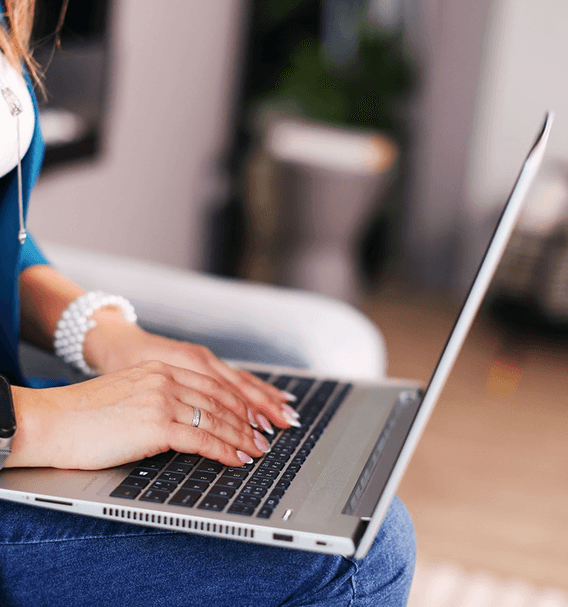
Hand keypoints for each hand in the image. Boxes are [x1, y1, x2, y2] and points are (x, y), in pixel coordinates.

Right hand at [7, 361, 272, 469]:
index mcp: (161, 370)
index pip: (213, 382)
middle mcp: (166, 379)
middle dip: (249, 417)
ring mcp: (162, 399)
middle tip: (267, 432)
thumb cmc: (85, 415)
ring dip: (242, 436)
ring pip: (217, 418)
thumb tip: (187, 420)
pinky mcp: (156, 424)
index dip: (240, 399)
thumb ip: (160, 399)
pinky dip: (225, 450)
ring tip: (258, 448)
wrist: (52, 420)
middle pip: (221, 398)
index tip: (256, 412)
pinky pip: (202, 439)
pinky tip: (238, 458)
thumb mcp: (131, 394)